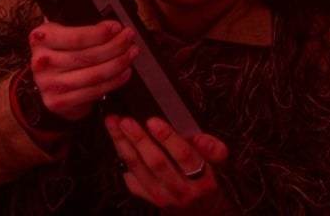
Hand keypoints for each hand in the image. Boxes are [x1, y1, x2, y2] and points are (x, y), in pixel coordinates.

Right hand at [29, 20, 138, 120]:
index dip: (100, 33)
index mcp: (41, 38)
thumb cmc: (58, 53)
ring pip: (94, 74)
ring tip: (131, 53)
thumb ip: (81, 30)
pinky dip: (114, 81)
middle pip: (88, 56)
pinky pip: (94, 91)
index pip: (77, 37)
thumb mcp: (61, 34)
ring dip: (118, 63)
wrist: (47, 83)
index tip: (118, 27)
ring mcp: (50, 84)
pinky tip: (125, 71)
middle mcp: (41, 62)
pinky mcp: (60, 102)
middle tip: (130, 38)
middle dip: (115, 46)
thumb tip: (113, 29)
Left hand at [105, 115, 228, 211]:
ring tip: (113, 123)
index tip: (153, 121)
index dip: (168, 138)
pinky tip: (115, 138)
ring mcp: (162, 197)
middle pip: (157, 163)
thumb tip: (203, 140)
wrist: (197, 207)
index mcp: (202, 178)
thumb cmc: (202, 174)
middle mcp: (181, 190)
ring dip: (123, 144)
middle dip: (140, 140)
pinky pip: (130, 177)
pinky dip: (121, 156)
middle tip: (126, 121)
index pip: (184, 156)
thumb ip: (213, 148)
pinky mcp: (147, 199)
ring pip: (139, 169)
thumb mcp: (215, 161)